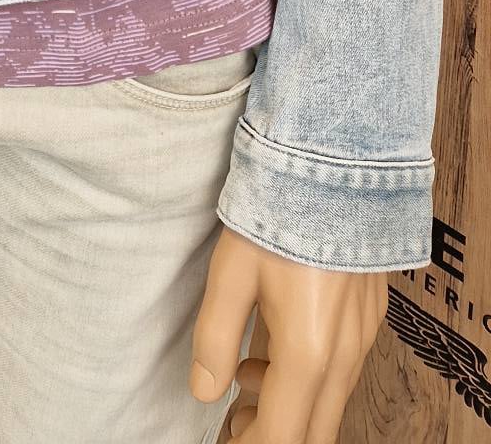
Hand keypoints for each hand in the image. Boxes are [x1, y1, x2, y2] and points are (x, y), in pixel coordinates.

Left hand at [190, 224, 387, 443]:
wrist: (339, 158)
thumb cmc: (281, 209)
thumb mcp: (232, 272)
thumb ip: (215, 339)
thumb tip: (203, 391)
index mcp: (308, 353)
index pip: (282, 438)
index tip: (225, 436)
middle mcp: (343, 355)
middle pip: (314, 434)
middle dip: (274, 435)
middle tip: (234, 419)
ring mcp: (363, 336)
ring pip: (330, 403)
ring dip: (290, 406)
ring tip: (246, 370)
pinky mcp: (370, 316)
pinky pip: (342, 370)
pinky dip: (309, 378)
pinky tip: (277, 341)